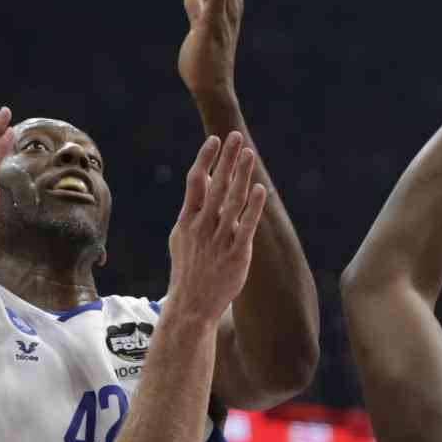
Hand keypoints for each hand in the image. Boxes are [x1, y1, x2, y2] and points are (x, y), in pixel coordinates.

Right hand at [166, 132, 266, 321]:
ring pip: (232, 202)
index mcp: (186, 222)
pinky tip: (261, 189)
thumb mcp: (180, 238)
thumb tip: (198, 185)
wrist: (192, 305)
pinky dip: (254, 207)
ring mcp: (219, 241)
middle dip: (226, 159)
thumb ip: (192, 211)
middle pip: (215, 186)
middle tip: (235, 136)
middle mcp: (202, 228)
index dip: (205, 159)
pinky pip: (247, 226)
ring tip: (249, 153)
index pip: (195, 183)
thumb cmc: (189, 271)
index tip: (214, 140)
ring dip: (241, 175)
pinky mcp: (236, 255)